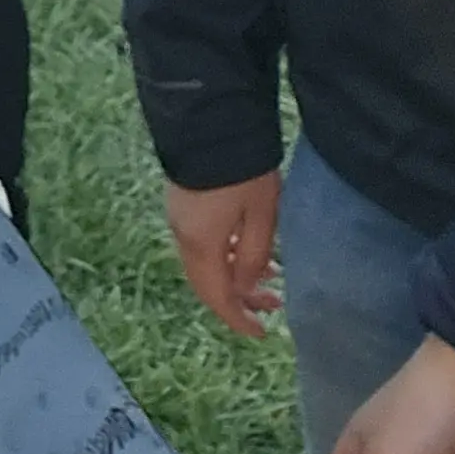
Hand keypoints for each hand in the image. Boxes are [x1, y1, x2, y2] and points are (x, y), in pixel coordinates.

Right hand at [162, 169, 282, 339]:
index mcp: (202, 244)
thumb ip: (253, 257)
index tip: (262, 333)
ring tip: (271, 275)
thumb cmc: (243, 170)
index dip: (238, 319)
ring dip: (235, 275)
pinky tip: (249, 247)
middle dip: (239, 299)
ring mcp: (180, 218)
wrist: (210, 120)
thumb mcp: (261, 215)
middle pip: (207, 283)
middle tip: (275, 304)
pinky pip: (202, 244)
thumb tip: (245, 290)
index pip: (217, 296)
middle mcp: (183, 236)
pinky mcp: (183, 202)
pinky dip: (226, 256)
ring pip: (205, 263)